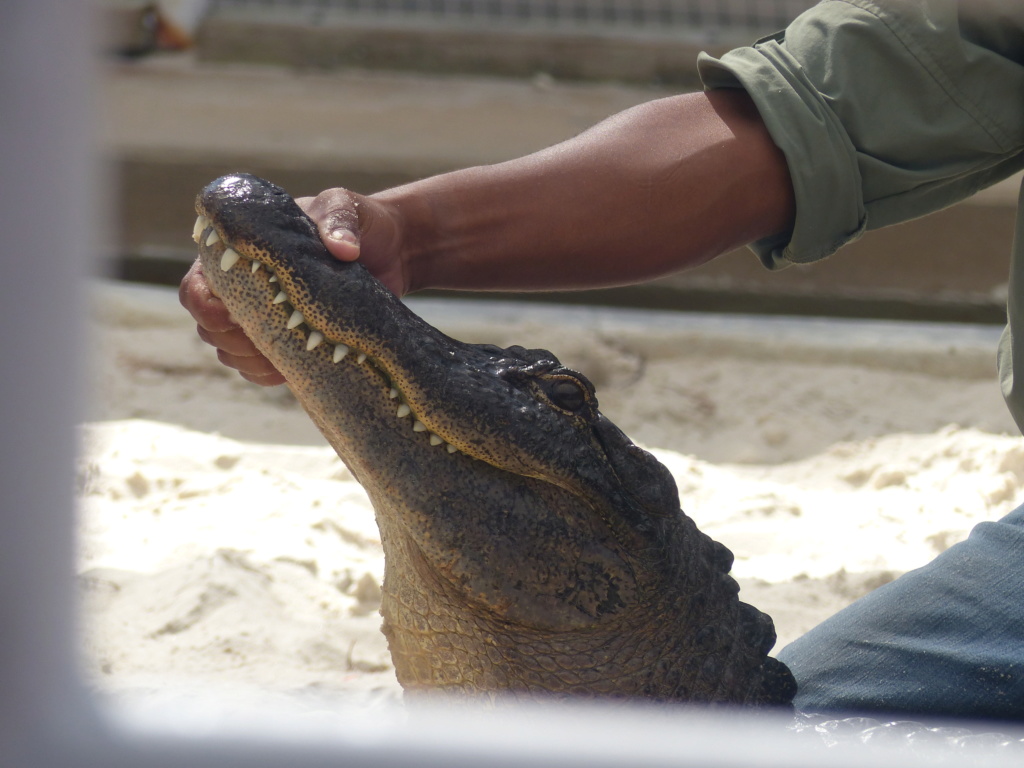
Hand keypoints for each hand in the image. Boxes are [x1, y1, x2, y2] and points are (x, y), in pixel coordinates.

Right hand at [179, 186, 406, 385]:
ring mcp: (262, 318)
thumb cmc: (360, 221)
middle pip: (208, 327)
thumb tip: (343, 249)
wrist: (391, 252)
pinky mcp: (287, 343)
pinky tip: (290, 371)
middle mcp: (241, 287)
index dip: (204, 307)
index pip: (196, 287)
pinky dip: (267, 375)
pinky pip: (259, 370)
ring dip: (249, 361)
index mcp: (238, 252)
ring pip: (230, 353)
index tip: (231, 315)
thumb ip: (339, 219)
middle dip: (230, 340)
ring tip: (284, 357)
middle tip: (266, 340)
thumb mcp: (346, 207)